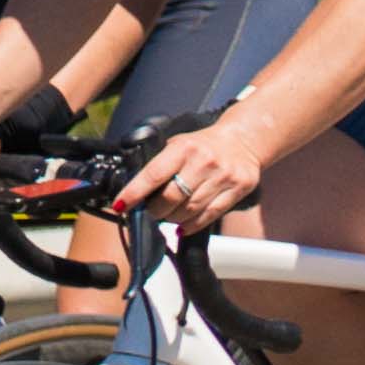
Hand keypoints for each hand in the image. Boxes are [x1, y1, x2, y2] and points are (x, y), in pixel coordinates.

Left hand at [117, 119, 279, 229]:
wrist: (244, 140)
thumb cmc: (204, 145)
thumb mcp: (178, 144)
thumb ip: (159, 164)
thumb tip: (135, 193)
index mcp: (184, 148)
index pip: (153, 175)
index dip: (134, 193)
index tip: (121, 205)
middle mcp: (204, 162)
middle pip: (171, 198)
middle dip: (155, 210)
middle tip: (152, 210)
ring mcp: (223, 176)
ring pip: (189, 211)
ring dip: (172, 218)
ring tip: (169, 215)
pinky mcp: (238, 189)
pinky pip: (209, 216)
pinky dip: (191, 225)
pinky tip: (183, 225)